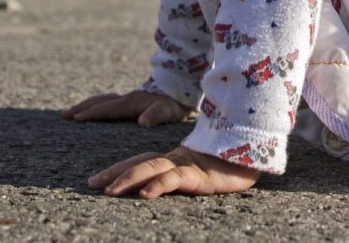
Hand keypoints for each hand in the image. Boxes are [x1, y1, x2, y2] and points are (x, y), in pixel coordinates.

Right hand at [63, 89, 190, 126]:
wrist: (180, 89)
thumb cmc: (173, 104)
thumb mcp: (168, 111)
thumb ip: (156, 115)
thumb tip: (143, 122)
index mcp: (131, 103)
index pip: (108, 108)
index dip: (92, 113)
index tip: (76, 118)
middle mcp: (125, 99)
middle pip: (99, 102)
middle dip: (81, 108)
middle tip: (64, 116)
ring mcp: (125, 99)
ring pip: (101, 100)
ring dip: (85, 105)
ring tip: (70, 114)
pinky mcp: (128, 101)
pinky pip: (106, 102)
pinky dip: (95, 105)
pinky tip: (90, 111)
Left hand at [89, 146, 260, 198]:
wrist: (255, 155)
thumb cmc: (229, 166)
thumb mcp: (198, 174)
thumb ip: (179, 176)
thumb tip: (157, 189)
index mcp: (173, 159)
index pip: (140, 161)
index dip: (118, 169)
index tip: (96, 180)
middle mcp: (176, 160)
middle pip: (139, 163)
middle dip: (114, 173)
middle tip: (92, 185)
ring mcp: (186, 166)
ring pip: (151, 168)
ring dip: (128, 179)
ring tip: (109, 191)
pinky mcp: (199, 175)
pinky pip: (174, 179)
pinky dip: (157, 185)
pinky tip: (145, 194)